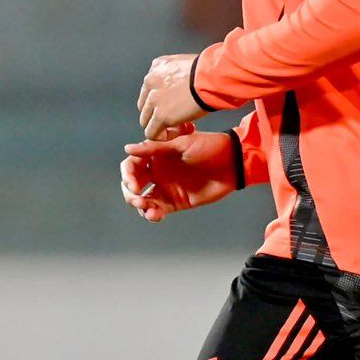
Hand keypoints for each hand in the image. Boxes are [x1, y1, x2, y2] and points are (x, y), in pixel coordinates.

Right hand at [121, 127, 240, 221]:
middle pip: (132, 184)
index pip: (132, 165)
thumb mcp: (182, 143)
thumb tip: (127, 148)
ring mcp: (166, 187)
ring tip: (147, 208)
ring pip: (142, 200)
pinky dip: (152, 214)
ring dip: (139, 206)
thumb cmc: (209, 146)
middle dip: (130, 193)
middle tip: (138, 198)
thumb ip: (154, 148)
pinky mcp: (176, 202)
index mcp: (156, 155)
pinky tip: (155, 215)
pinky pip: (158, 210)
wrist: (232, 163)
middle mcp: (158, 171)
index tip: (134, 183)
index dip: (127, 174)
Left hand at [138, 52, 206, 139]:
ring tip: (183, 125)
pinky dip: (165, 137)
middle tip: (181, 117)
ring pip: (146, 121)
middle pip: (146, 105)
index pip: (149, 89)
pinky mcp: (161, 115)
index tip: (178, 104)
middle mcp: (151, 81)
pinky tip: (182, 131)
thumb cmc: (210, 70)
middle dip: (160, 114)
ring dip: (163, 126)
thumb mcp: (188, 63)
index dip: (163, 101)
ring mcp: (154, 99)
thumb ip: (178, 73)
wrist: (213, 77)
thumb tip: (183, 84)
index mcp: (157, 66)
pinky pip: (152, 133)